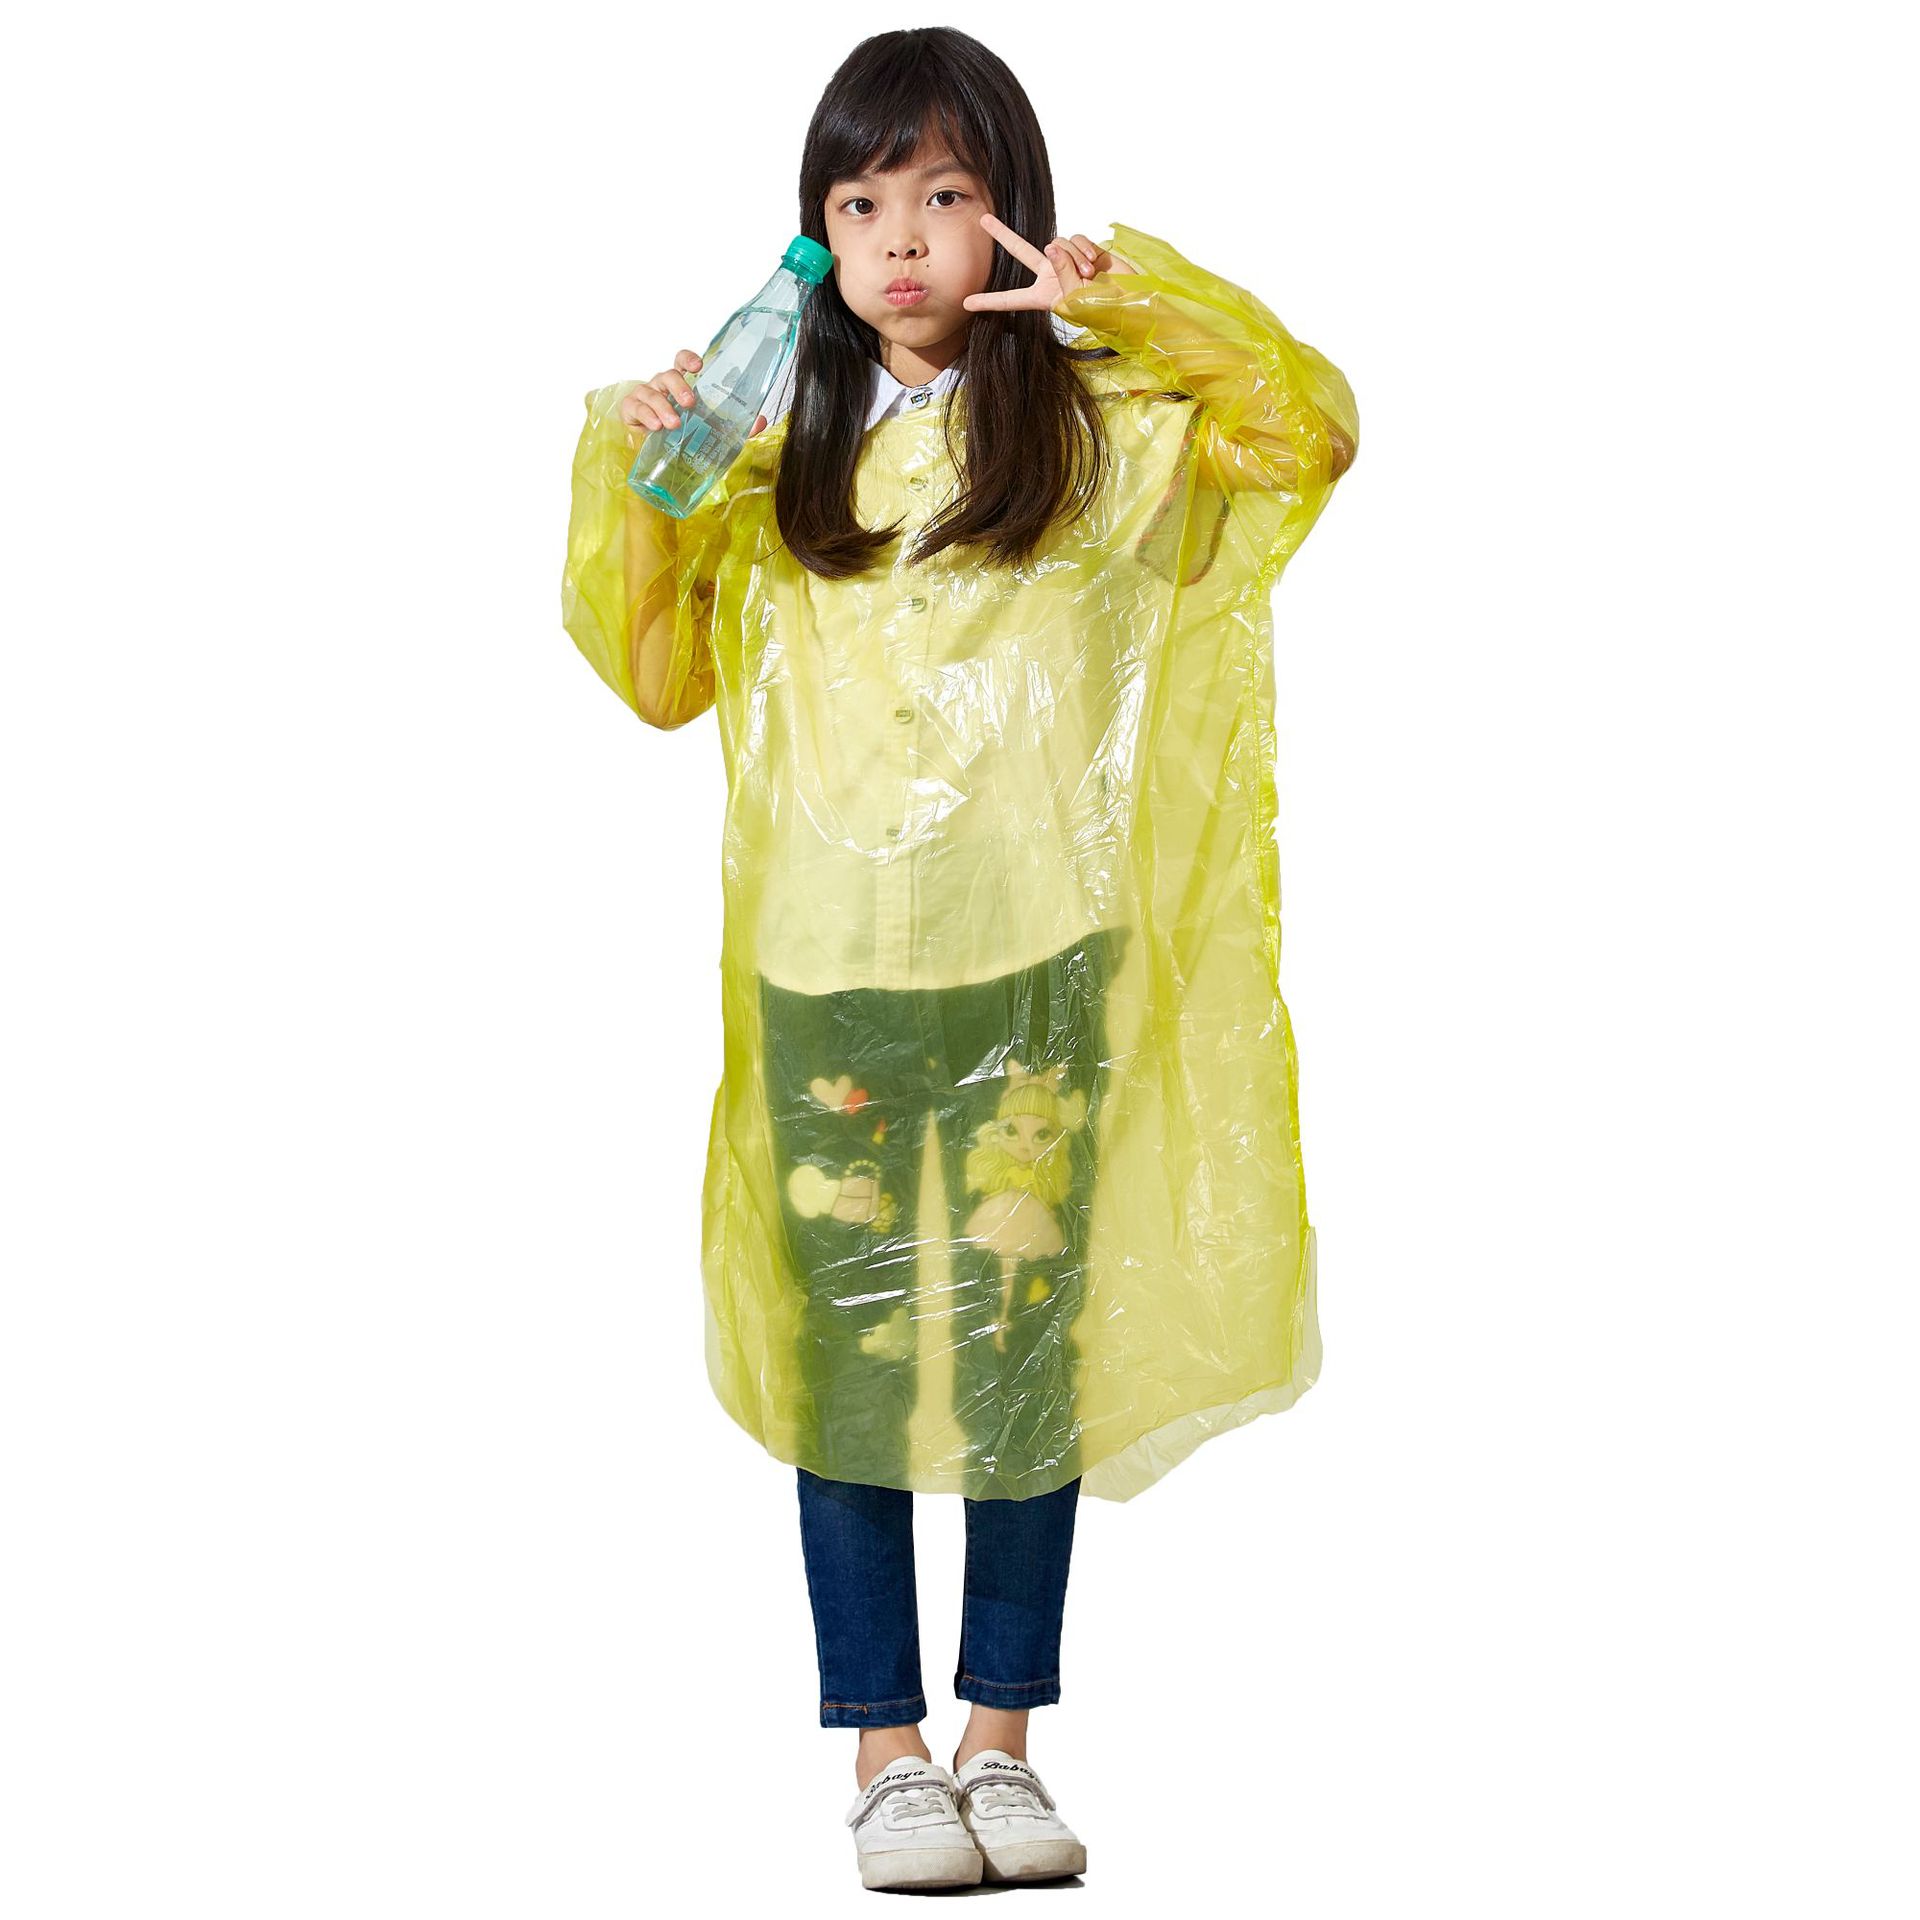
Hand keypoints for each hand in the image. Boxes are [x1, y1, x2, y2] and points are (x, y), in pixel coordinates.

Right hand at [619, 349, 767, 438]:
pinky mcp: (632, 409)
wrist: (656, 449)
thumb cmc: (684, 429)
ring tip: (673, 424)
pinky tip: (655, 427)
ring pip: (652, 392)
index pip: (682, 361)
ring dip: (663, 406)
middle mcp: (663, 384)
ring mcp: (646, 395)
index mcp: (682, 383)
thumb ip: (736, 424)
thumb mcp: (710, 427)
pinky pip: (636, 407)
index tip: (698, 366)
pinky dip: (646, 416)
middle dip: (679, 386)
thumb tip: (761, 421)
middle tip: (690, 403)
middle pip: (668, 374)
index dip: (688, 358)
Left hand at [962, 213, 1139, 311]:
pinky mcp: (1085, 249)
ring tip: (1089, 275)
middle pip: (1022, 251)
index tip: (966, 303)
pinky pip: (1075, 239)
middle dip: (1003, 235)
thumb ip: (1062, 271)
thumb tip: (1051, 244)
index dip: (989, 301)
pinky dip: (1085, 250)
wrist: (1130, 301)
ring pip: (1057, 243)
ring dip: (1073, 257)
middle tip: (983, 219)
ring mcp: (1067, 261)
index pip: (1011, 298)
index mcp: (1043, 296)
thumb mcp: (1078, 299)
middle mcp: (1051, 276)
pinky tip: (1096, 264)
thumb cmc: (1104, 309)